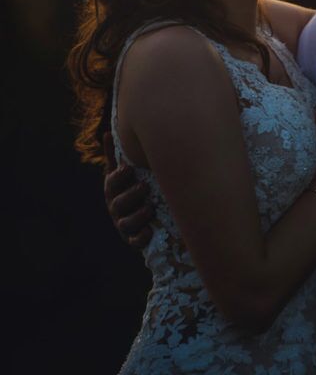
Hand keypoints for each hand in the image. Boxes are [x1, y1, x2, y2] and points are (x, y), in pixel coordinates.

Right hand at [103, 131, 154, 248]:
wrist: (140, 217)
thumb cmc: (131, 189)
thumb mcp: (122, 174)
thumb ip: (115, 156)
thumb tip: (107, 132)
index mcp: (114, 190)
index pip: (112, 183)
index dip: (118, 177)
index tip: (128, 170)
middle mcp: (116, 208)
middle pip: (119, 203)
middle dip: (131, 195)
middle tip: (145, 187)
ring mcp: (123, 224)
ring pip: (126, 223)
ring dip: (138, 215)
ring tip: (149, 208)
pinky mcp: (133, 239)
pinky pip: (135, 241)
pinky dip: (141, 237)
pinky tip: (149, 231)